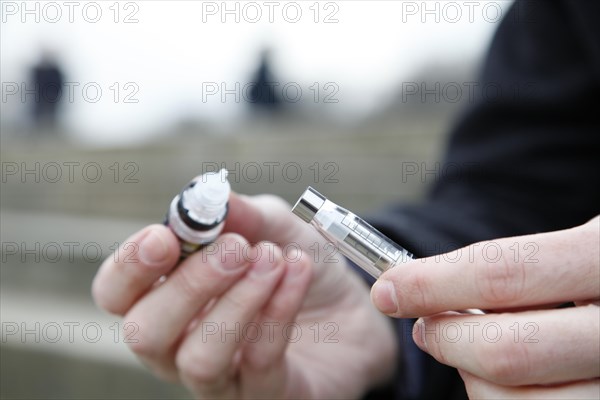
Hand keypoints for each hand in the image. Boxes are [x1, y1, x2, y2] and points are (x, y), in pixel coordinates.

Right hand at [92, 193, 396, 397]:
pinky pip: (260, 361)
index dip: (129, 267)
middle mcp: (181, 344)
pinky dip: (279, 309)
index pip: (117, 293)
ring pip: (199, 358)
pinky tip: (299, 271)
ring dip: (238, 301)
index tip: (165, 237)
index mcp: (169, 297)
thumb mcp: (274, 227)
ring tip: (273, 258)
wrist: (352, 307)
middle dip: (190, 285)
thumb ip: (242, 213)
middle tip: (237, 249)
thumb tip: (209, 198)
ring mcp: (222, 379)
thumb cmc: (299, 265)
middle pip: (146, 333)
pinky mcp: (264, 396)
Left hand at [371, 216, 599, 398]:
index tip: (389, 289)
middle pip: (509, 351)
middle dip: (446, 339)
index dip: (432, 284)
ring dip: (474, 379)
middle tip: (426, 327)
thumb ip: (517, 268)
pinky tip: (511, 380)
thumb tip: (414, 284)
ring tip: (473, 353)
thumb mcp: (585, 249)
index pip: (503, 273)